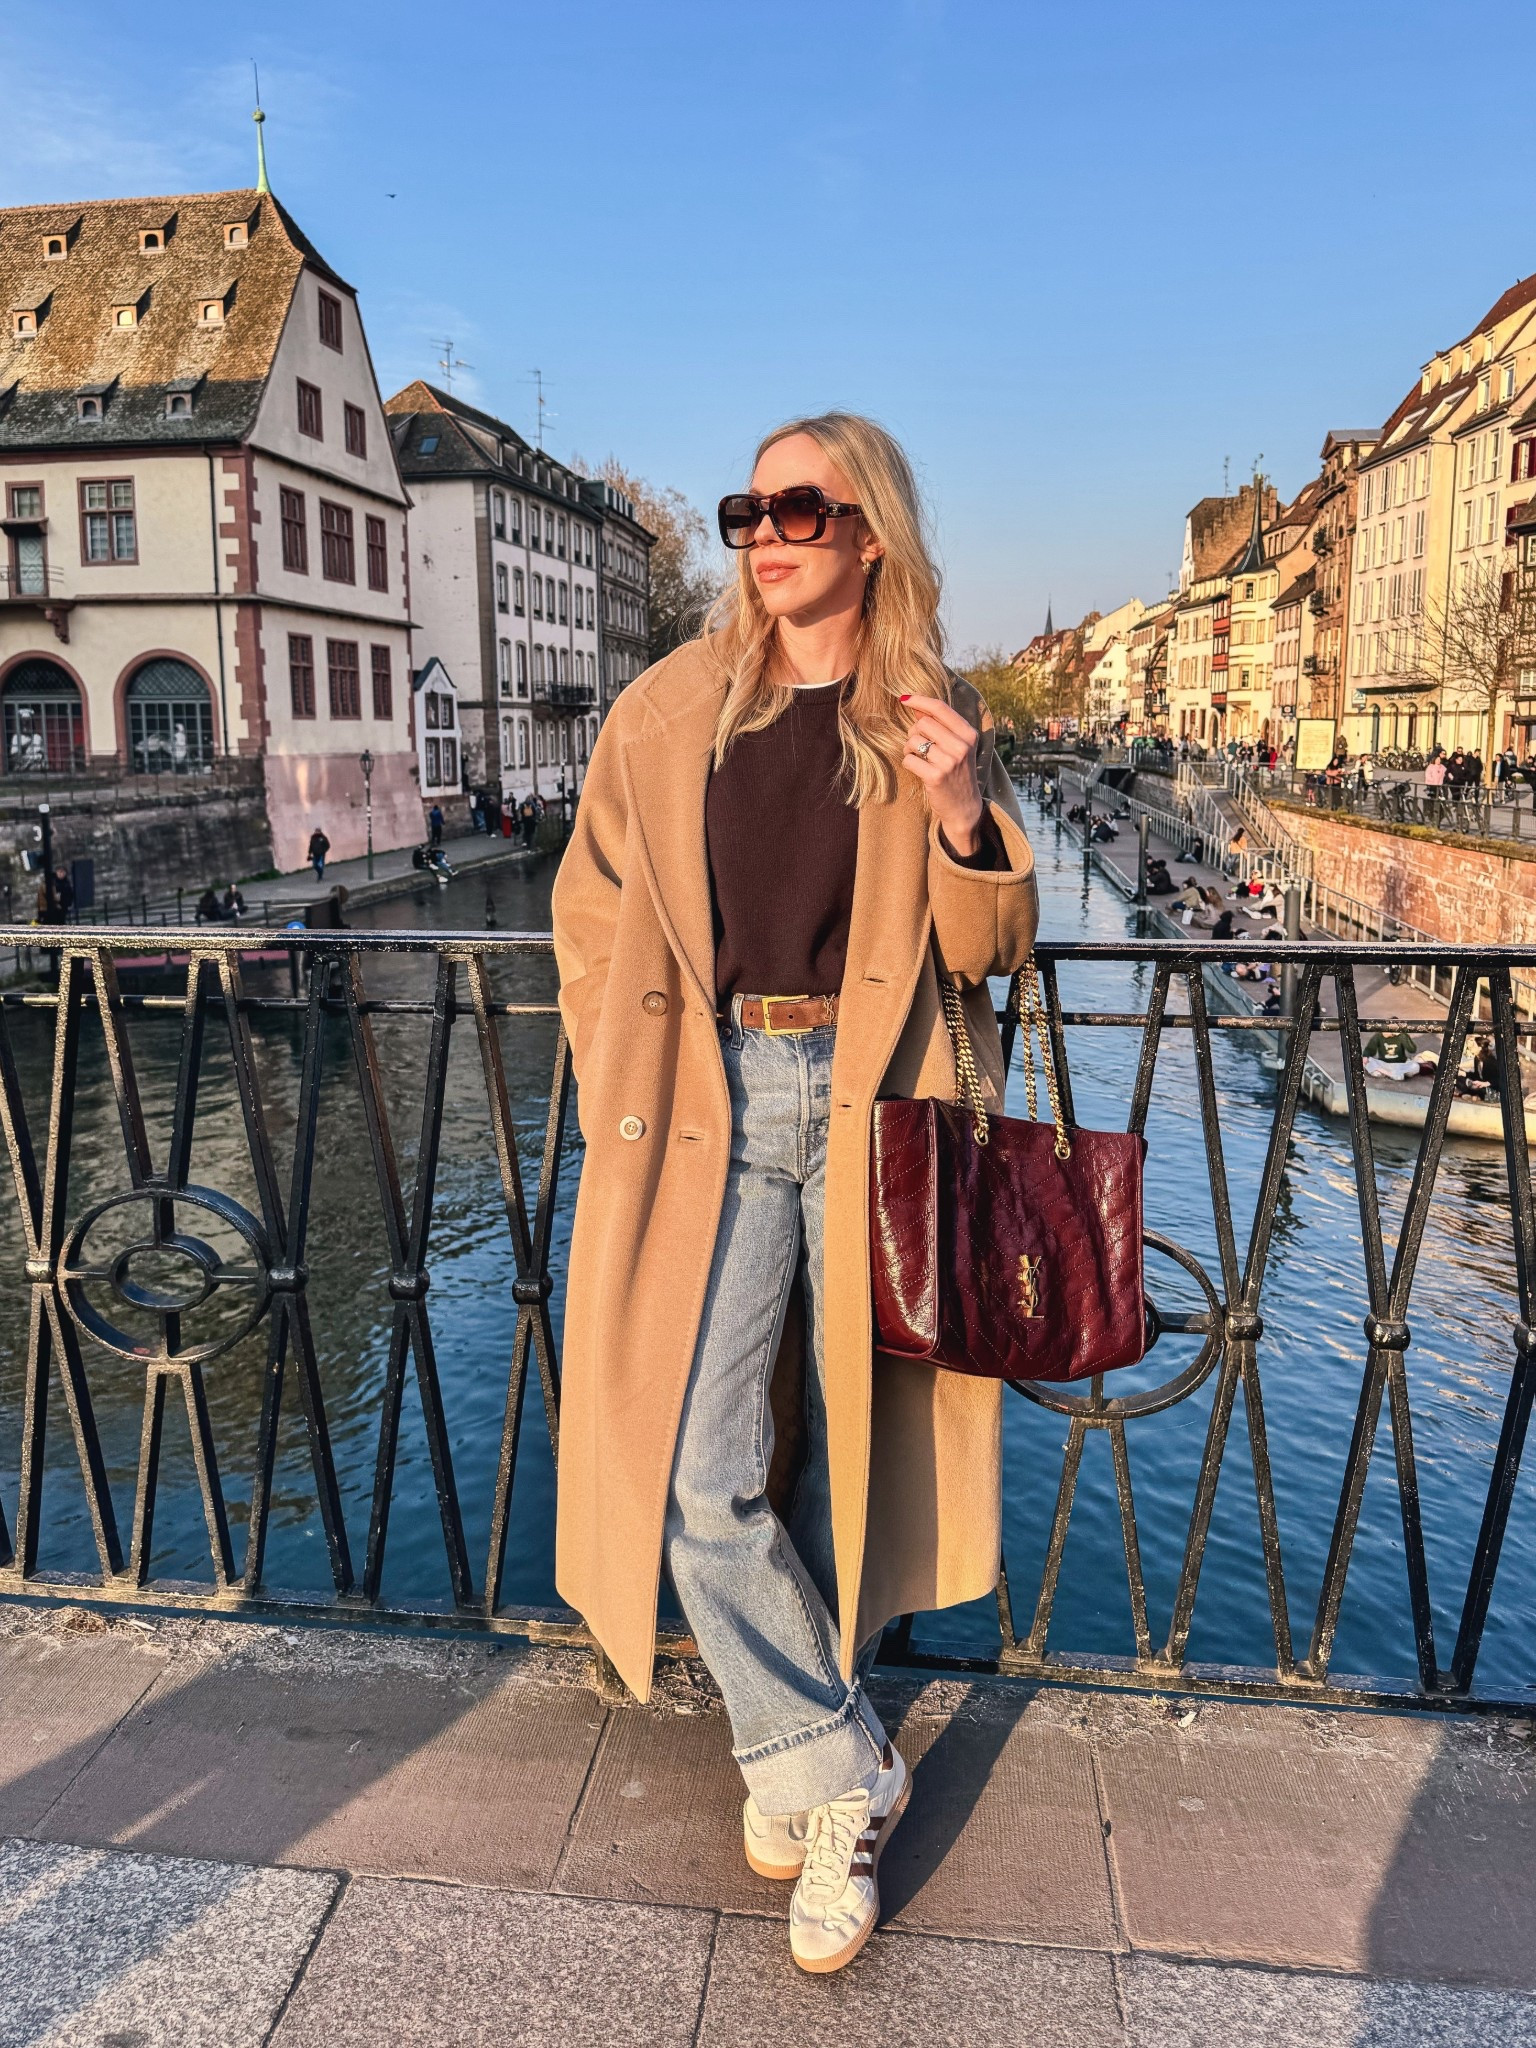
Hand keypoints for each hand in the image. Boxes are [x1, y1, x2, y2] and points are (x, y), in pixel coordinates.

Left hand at [900, 694, 983, 854]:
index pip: (940, 708)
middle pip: (923, 723)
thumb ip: (940, 726)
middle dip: (914, 732)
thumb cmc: (958, 773)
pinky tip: (918, 769)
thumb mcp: (957, 747)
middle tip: (918, 745)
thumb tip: (917, 706)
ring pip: (914, 741)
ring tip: (919, 758)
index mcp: (969, 734)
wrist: (964, 807)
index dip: (919, 700)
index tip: (903, 698)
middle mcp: (961, 746)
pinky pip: (909, 759)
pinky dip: (908, 763)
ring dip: (909, 748)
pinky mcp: (936, 777)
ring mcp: (949, 762)